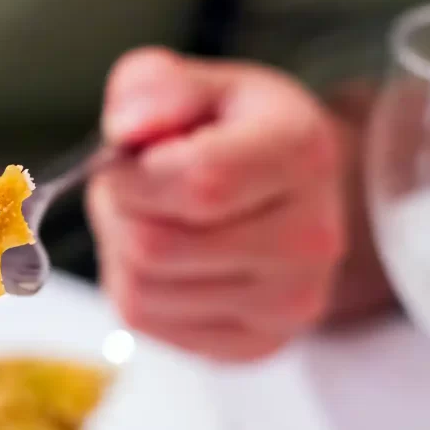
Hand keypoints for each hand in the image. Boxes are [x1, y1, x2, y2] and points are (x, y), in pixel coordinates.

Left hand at [88, 48, 348, 360]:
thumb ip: (152, 86)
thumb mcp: (195, 86)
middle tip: (135, 191)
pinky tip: (165, 262)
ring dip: (119, 254)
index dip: (134, 175)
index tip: (124, 161)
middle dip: (120, 213)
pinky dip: (134, 290)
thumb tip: (127, 128)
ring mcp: (288, 302)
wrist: (285, 195)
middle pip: (155, 245)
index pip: (198, 182)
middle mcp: (310, 238)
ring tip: (152, 221)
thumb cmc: (232, 134)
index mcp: (300, 153)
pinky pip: (148, 325)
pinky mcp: (256, 344)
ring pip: (141, 292)